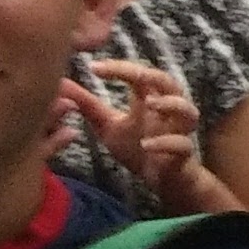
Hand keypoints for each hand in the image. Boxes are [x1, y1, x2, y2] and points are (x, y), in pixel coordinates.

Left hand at [65, 59, 204, 212]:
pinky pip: (182, 145)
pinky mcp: (183, 155)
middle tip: (134, 74)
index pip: (140, 75)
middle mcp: (167, 112)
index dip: (120, 68)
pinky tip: (147, 145)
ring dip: (171, 104)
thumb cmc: (138, 149)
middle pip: (170, 83)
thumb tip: (61, 84)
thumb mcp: (108, 125)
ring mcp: (178, 132)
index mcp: (150, 100)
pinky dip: (166, 143)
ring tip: (150, 103)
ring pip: (188, 111)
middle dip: (153, 76)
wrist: (162, 181)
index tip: (94, 68)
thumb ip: (88, 106)